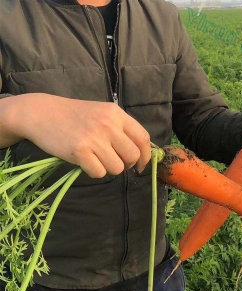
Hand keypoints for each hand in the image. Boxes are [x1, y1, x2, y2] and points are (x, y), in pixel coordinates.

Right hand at [5, 93, 150, 177]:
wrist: (42, 113)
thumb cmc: (74, 115)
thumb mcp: (102, 113)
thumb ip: (120, 128)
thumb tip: (139, 152)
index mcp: (116, 114)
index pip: (143, 138)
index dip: (146, 155)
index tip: (140, 165)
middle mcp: (108, 125)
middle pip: (133, 156)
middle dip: (127, 164)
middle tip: (114, 161)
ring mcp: (94, 138)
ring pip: (117, 168)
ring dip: (109, 168)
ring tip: (96, 159)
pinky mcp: (80, 151)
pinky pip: (99, 173)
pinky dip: (94, 172)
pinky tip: (85, 162)